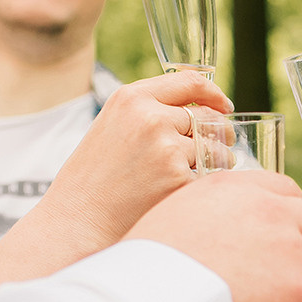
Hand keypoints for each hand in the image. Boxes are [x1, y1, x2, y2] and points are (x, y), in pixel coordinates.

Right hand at [38, 72, 230, 247]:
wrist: (77, 220)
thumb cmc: (93, 179)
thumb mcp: (112, 126)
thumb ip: (148, 112)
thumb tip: (197, 111)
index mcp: (132, 98)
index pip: (190, 82)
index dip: (214, 94)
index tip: (224, 106)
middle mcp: (151, 117)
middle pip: (208, 118)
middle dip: (219, 134)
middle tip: (220, 148)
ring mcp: (166, 148)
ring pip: (214, 149)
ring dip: (217, 162)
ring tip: (200, 174)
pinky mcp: (177, 178)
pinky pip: (209, 177)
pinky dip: (204, 186)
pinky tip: (184, 194)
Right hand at [130, 170, 301, 301]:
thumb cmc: (142, 275)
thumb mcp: (174, 219)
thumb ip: (213, 217)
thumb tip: (223, 235)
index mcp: (236, 189)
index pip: (286, 193)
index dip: (287, 223)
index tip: (276, 246)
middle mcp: (270, 212)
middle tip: (279, 285)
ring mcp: (291, 254)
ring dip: (299, 296)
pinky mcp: (299, 297)